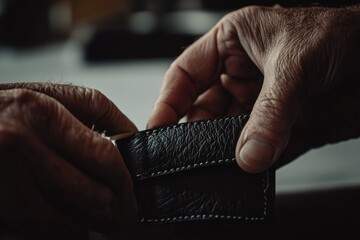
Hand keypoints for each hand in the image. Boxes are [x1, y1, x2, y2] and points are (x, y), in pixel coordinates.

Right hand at [0, 83, 137, 238]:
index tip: (128, 191)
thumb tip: (130, 135)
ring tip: (86, 222)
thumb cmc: (1, 111)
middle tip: (118, 215)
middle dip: (112, 212)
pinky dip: (50, 235)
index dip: (124, 182)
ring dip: (82, 228)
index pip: (104, 158)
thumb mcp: (45, 94)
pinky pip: (29, 237)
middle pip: (91, 196)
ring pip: (63, 225)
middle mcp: (17, 144)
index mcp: (39, 113)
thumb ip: (93, 108)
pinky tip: (54, 225)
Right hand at [147, 5, 359, 172]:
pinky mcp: (282, 125)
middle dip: (196, 133)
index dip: (167, 100)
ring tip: (217, 167)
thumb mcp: (296, 64)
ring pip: (229, 133)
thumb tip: (249, 153)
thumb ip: (271, 111)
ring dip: (224, 151)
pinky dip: (253, 163)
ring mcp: (261, 103)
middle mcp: (242, 74)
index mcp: (232, 43)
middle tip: (188, 156)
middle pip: (203, 109)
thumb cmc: (342, 34)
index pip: (185, 74)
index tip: (157, 127)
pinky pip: (259, 148)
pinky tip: (248, 172)